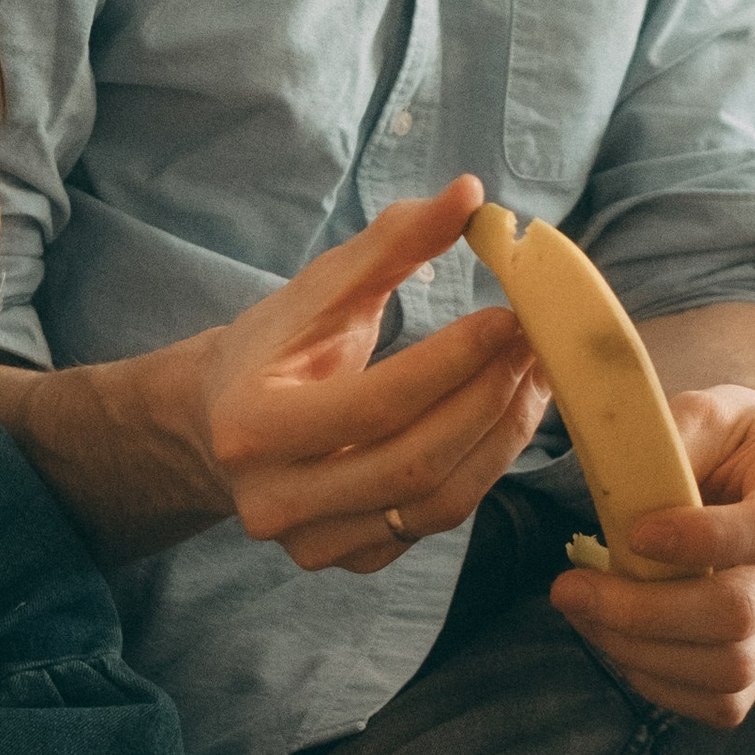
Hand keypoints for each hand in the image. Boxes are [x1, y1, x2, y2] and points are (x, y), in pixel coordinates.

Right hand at [201, 179, 550, 577]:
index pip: (374, 403)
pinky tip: (505, 417)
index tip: (510, 318)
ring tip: (535, 378)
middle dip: (488, 400)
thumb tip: (470, 194)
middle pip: (412, 462)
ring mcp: (311, 542)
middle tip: (538, 345)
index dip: (452, 364)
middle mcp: (275, 500)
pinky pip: (435, 523)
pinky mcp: (348, 560)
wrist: (217, 427)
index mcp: (252, 427)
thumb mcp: (318, 290)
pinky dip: (482, 469)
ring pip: (434, 504)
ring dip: (501, 439)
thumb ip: (391, 244)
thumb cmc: (273, 349)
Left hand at [548, 381, 754, 729]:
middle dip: (643, 611)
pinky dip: (659, 683)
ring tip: (582, 611)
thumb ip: (670, 436)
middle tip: (569, 588)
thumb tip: (617, 481)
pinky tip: (615, 642)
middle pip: (739, 614)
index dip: (702, 540)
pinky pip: (723, 702)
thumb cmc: (733, 436)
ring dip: (640, 650)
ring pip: (729, 668)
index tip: (634, 534)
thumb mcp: (708, 408)